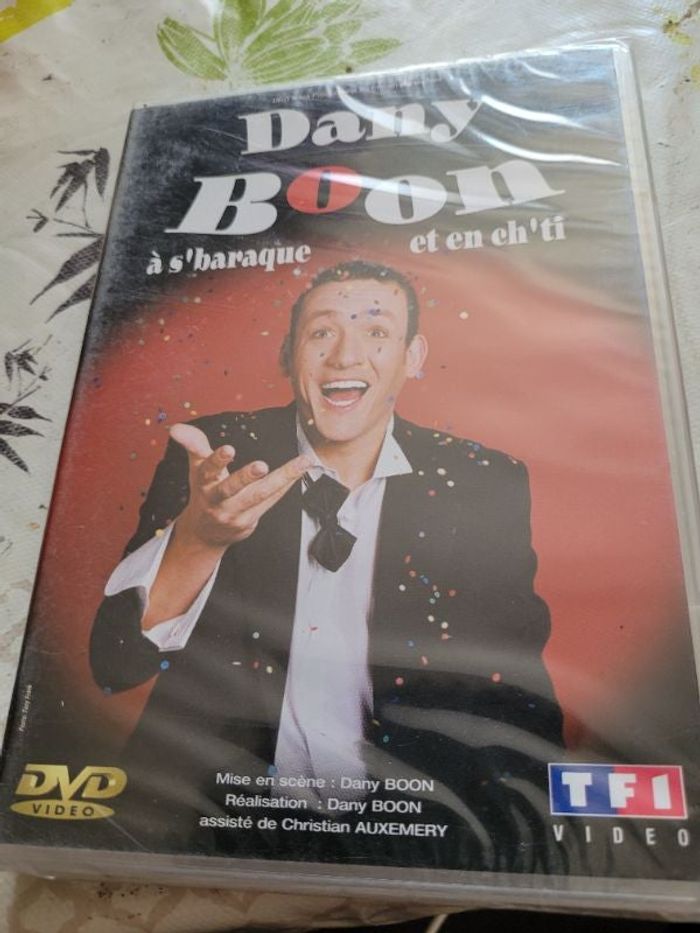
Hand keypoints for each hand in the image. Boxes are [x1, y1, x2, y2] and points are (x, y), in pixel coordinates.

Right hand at [169, 423, 309, 550]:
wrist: (205, 532)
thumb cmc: (204, 491)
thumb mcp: (196, 466)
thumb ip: (193, 444)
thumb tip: (176, 428)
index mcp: (203, 483)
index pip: (208, 470)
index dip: (217, 460)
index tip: (229, 449)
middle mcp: (217, 500)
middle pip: (231, 488)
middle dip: (246, 477)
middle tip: (261, 466)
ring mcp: (234, 513)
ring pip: (259, 495)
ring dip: (282, 479)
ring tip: (301, 464)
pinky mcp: (249, 521)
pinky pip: (271, 501)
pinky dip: (286, 485)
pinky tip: (300, 471)